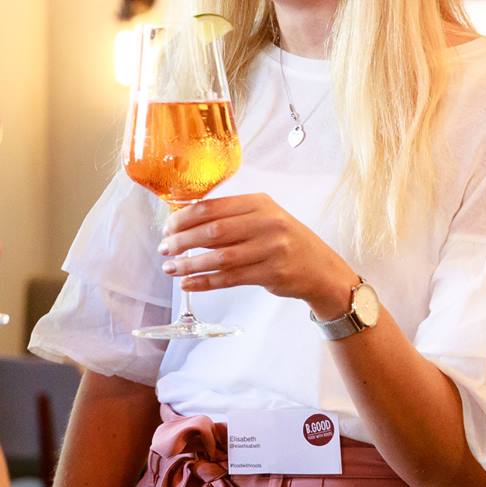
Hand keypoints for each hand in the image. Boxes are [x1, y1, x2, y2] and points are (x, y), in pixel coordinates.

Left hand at [158, 193, 357, 318]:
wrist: (321, 268)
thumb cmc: (283, 241)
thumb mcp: (263, 218)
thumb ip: (230, 217)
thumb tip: (183, 221)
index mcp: (259, 203)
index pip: (212, 207)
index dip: (183, 218)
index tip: (166, 228)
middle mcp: (267, 223)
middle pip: (213, 231)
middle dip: (182, 241)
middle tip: (164, 248)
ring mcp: (271, 249)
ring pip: (219, 257)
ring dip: (189, 264)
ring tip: (170, 268)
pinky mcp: (272, 273)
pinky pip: (230, 278)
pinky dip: (205, 281)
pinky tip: (188, 283)